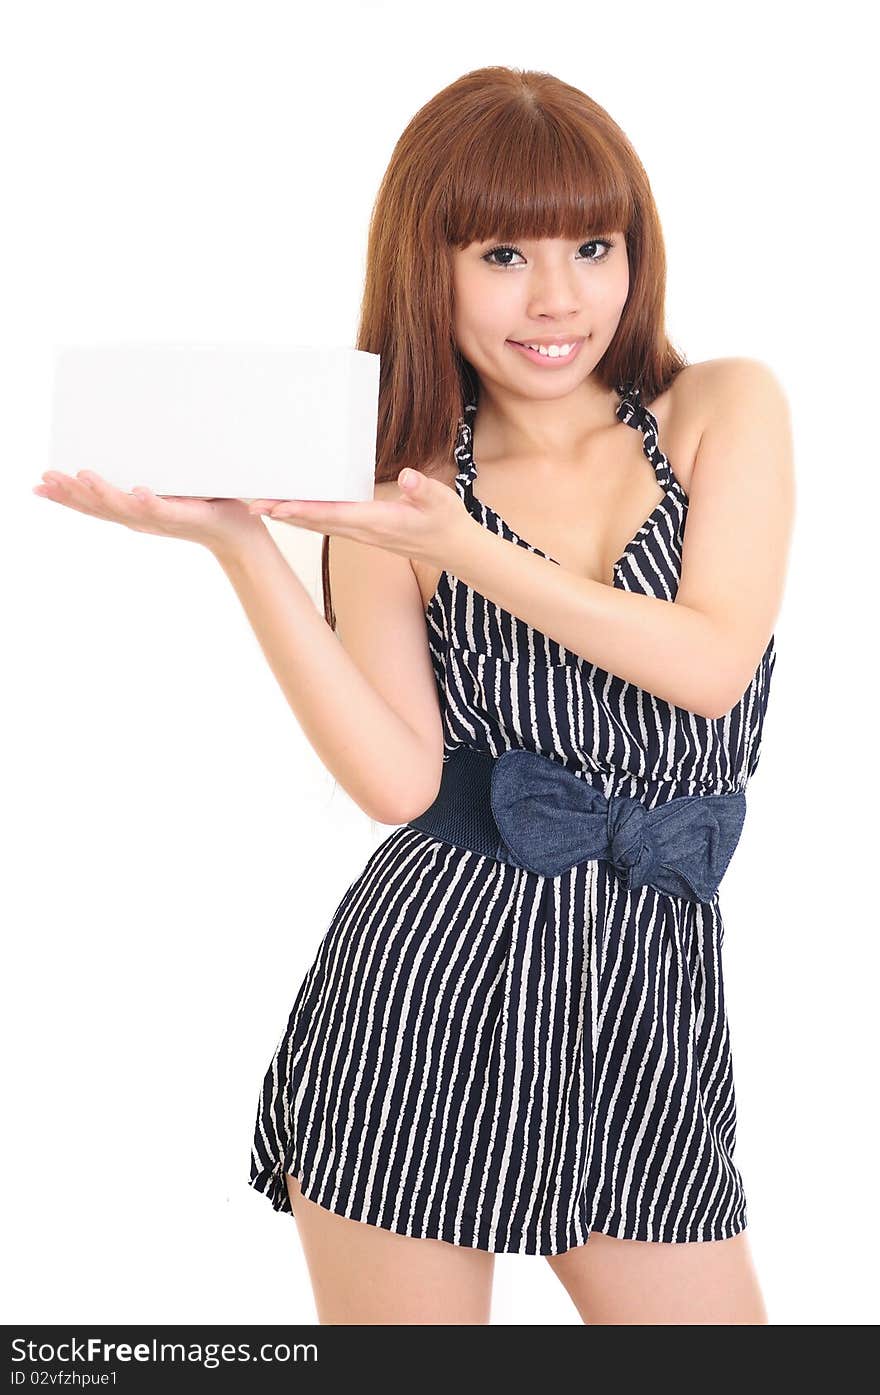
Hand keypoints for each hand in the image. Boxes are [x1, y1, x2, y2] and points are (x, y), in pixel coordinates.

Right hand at [32, 470, 267, 552]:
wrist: (234, 531)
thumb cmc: (200, 505)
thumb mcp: (164, 490)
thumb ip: (143, 478)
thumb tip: (127, 454)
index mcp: (132, 512)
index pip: (92, 505)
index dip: (64, 497)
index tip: (39, 486)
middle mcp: (141, 518)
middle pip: (99, 507)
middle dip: (71, 494)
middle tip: (46, 478)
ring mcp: (161, 518)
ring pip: (125, 508)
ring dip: (103, 493)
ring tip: (82, 478)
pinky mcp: (184, 516)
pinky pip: (164, 509)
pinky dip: (150, 501)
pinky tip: (138, 492)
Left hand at [246, 468, 471, 567]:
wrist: (454, 550)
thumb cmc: (447, 522)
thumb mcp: (442, 501)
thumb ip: (423, 490)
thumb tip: (408, 478)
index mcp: (378, 522)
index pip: (333, 515)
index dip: (304, 510)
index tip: (277, 506)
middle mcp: (363, 531)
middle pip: (316, 522)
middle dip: (283, 514)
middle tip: (251, 505)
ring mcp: (361, 534)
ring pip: (318, 525)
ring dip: (289, 517)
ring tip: (261, 506)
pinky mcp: (363, 532)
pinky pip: (327, 524)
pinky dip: (305, 517)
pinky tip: (291, 510)